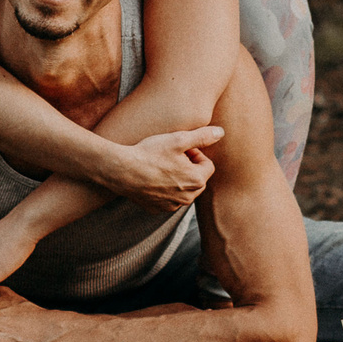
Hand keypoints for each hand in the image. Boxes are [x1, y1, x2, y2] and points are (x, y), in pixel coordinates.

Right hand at [99, 125, 221, 213]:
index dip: (196, 154)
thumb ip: (202, 137)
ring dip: (177, 178)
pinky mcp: (157, 209)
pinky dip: (164, 189)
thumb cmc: (150, 153)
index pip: (208, 165)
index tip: (181, 149)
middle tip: (171, 156)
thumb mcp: (178, 139)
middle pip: (197, 179)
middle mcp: (187, 198)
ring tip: (161, 166)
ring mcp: (172, 206)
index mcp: (196, 181)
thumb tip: (220, 133)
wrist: (122, 171)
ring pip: (183, 189)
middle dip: (188, 167)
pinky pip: (168, 198)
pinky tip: (152, 177)